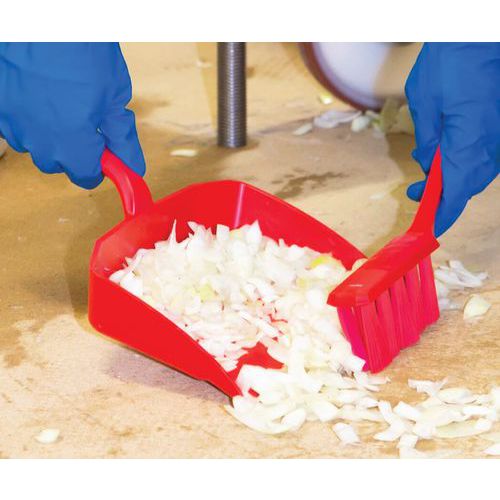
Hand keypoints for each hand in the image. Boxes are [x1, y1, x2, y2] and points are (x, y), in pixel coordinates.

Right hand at [0, 43, 144, 188]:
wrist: (44, 15)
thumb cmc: (83, 50)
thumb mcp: (114, 97)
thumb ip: (122, 139)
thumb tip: (133, 168)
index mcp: (72, 144)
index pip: (86, 177)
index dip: (99, 167)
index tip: (106, 155)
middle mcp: (39, 141)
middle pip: (59, 164)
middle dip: (75, 150)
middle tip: (87, 120)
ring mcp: (13, 124)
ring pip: (36, 144)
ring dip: (50, 133)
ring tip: (62, 100)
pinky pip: (16, 125)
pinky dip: (29, 117)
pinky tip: (39, 94)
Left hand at [405, 42, 499, 235]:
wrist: (480, 32)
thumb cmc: (450, 62)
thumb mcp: (426, 104)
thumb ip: (429, 142)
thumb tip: (430, 167)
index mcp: (470, 141)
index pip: (457, 192)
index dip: (443, 214)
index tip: (428, 229)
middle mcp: (491, 143)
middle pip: (468, 185)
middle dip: (441, 196)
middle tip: (415, 194)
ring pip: (477, 171)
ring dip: (452, 179)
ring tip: (425, 177)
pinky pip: (484, 155)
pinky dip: (463, 162)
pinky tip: (444, 155)